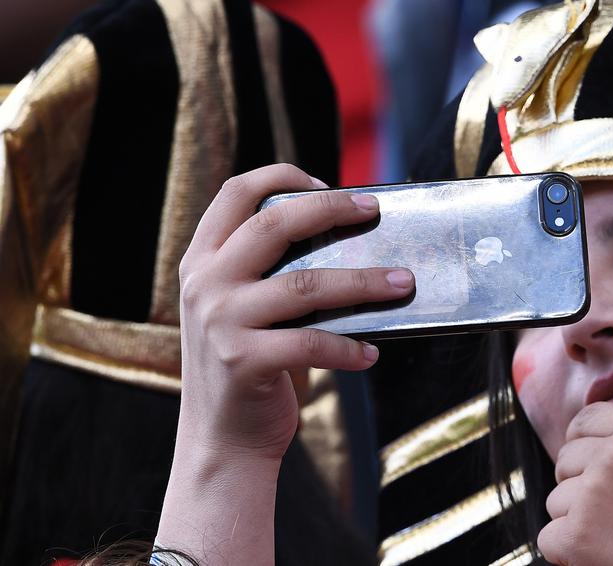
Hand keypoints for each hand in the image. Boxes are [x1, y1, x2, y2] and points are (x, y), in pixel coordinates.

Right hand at [176, 163, 414, 462]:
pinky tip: (371, 354)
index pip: (235, 193)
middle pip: (275, 224)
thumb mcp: (242, 309)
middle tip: (374, 212)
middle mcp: (205, 284)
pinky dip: (349, 347)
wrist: (221, 443)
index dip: (282, 176)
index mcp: (202, 261)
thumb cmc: (249, 367)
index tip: (326, 183)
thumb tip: (350, 241)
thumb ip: (271, 273)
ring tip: (403, 283)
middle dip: (332, 209)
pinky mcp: (242, 361)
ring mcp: (220, 321)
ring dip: (364, 281)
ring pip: (306, 283)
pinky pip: (311, 343)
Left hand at [538, 361, 612, 565]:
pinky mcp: (575, 536)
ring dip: (578, 522)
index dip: (590, 448)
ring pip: (556, 501)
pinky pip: (549, 537)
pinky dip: (570, 553)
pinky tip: (607, 554)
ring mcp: (591, 496)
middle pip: (565, 462)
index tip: (611, 474)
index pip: (584, 421)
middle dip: (584, 488)